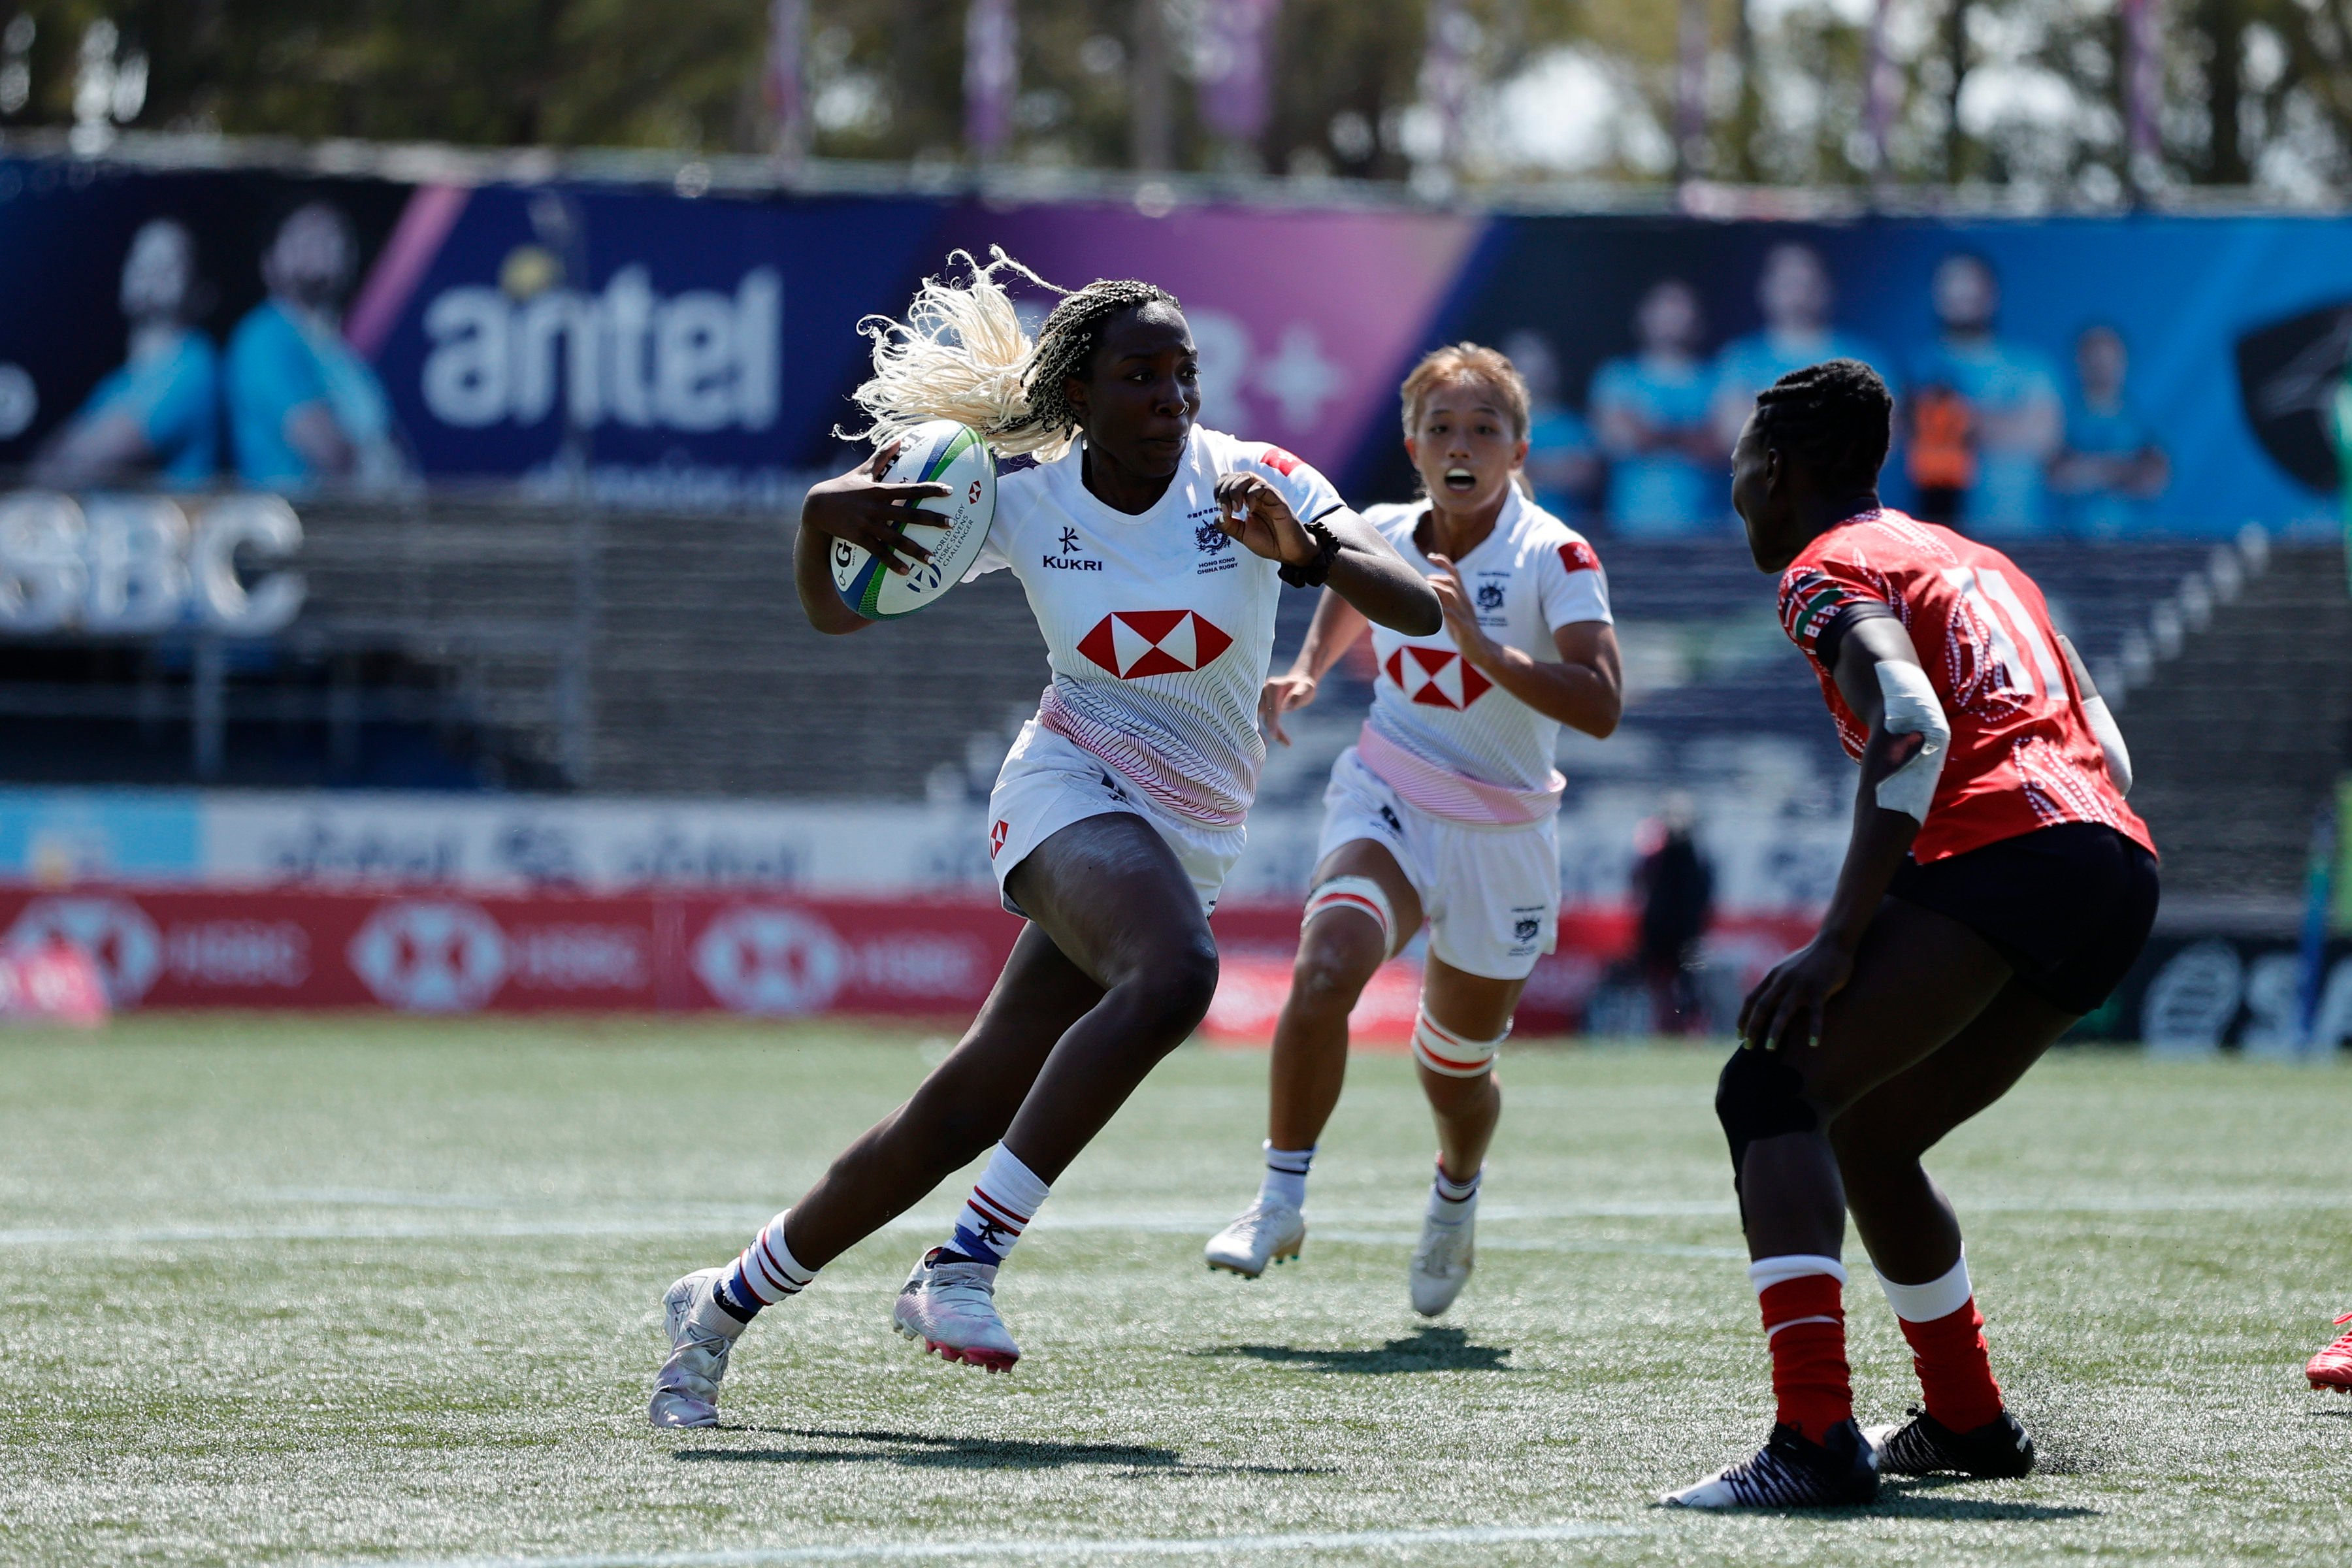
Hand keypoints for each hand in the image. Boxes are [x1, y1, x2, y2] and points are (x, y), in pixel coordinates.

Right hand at [799, 443, 950, 576]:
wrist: (817, 505)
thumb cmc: (843, 486)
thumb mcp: (862, 470)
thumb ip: (882, 457)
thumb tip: (900, 439)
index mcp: (880, 490)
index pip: (911, 488)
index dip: (931, 489)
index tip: (950, 491)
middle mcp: (877, 508)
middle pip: (910, 514)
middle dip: (932, 520)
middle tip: (951, 524)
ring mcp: (868, 524)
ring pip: (896, 539)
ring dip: (915, 550)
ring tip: (932, 560)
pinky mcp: (859, 538)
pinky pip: (879, 553)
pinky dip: (892, 563)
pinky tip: (906, 572)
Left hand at [1213, 472, 1313, 565]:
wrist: (1288, 552)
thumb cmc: (1268, 541)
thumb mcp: (1242, 535)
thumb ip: (1229, 526)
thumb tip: (1216, 516)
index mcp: (1246, 498)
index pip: (1229, 480)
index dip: (1219, 490)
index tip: (1220, 508)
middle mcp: (1256, 493)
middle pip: (1235, 476)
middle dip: (1224, 491)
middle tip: (1226, 510)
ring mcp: (1267, 495)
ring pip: (1248, 477)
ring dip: (1235, 491)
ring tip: (1236, 510)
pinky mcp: (1277, 499)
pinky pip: (1262, 487)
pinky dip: (1251, 496)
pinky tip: (1249, 510)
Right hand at [1259, 670, 1317, 745]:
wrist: (1299, 682)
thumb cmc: (1304, 687)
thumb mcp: (1306, 689)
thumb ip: (1299, 696)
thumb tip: (1288, 706)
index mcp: (1272, 687)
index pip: (1271, 708)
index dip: (1272, 723)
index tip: (1274, 736)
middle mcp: (1263, 691)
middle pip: (1261, 713)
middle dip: (1266, 729)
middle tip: (1272, 745)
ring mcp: (1260, 697)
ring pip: (1260, 718)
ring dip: (1266, 732)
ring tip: (1277, 744)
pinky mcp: (1261, 704)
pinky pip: (1263, 719)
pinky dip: (1270, 729)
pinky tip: (1279, 739)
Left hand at [1424, 552, 1496, 669]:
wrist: (1481, 650)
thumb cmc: (1464, 632)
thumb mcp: (1454, 613)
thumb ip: (1444, 602)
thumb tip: (1426, 594)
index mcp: (1463, 597)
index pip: (1455, 573)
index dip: (1443, 562)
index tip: (1431, 556)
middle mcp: (1465, 602)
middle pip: (1451, 581)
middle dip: (1434, 579)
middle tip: (1423, 586)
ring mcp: (1465, 614)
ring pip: (1450, 594)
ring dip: (1435, 590)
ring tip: (1424, 594)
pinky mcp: (1464, 627)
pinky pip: (1451, 615)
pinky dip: (1440, 610)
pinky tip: (1430, 610)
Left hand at [1736, 936, 1854, 1054]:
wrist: (1833, 943)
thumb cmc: (1810, 960)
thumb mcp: (1787, 970)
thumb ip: (1776, 984)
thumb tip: (1766, 1003)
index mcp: (1773, 976)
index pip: (1752, 999)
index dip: (1743, 1018)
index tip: (1739, 1035)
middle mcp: (1783, 980)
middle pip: (1762, 1006)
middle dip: (1753, 1027)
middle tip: (1748, 1047)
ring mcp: (1801, 984)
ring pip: (1783, 1010)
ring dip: (1775, 1030)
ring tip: (1770, 1048)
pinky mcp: (1820, 988)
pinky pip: (1816, 1012)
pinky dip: (1815, 1028)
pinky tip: (1814, 1044)